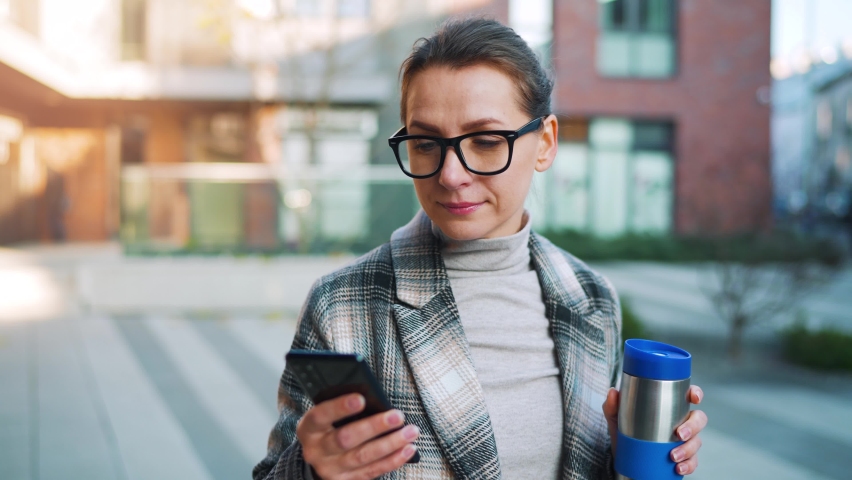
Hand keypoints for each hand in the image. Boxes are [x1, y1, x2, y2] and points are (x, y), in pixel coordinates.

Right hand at [296, 393, 419, 479]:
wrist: (319, 460)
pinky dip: (393, 460)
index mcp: (309, 429)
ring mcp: (331, 470)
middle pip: (345, 439)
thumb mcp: (326, 416)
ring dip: (390, 444)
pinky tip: (407, 450)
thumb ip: (342, 408)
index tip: (361, 399)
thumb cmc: (328, 429)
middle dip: (374, 427)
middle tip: (397, 416)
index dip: (339, 408)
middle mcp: (317, 451)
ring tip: (410, 432)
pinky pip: (372, 471)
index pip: (320, 416)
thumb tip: (372, 396)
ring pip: (362, 457)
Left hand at [602, 385, 706, 475]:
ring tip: (673, 456)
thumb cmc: (625, 430)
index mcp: (669, 406)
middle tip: (679, 434)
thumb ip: (613, 404)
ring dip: (688, 449)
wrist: (623, 457)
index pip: (688, 395)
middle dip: (693, 427)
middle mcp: (681, 422)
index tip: (694, 398)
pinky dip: (689, 465)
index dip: (696, 393)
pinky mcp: (683, 458)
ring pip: (697, 442)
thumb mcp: (616, 417)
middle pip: (699, 419)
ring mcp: (684, 440)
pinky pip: (693, 461)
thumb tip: (613, 392)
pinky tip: (678, 467)